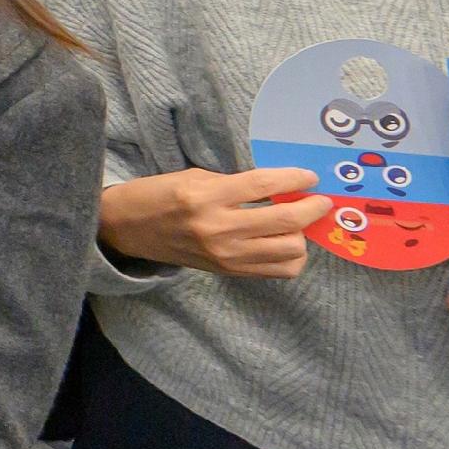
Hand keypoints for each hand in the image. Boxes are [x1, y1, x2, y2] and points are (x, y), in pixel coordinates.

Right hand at [97, 166, 329, 278]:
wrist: (128, 230)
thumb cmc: (159, 195)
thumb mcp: (194, 178)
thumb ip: (235, 184)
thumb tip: (280, 188)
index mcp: (205, 196)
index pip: (264, 185)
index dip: (295, 179)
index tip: (310, 177)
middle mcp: (218, 228)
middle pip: (286, 220)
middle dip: (312, 208)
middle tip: (320, 201)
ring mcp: (226, 255)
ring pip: (290, 249)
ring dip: (302, 234)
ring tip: (296, 223)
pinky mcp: (229, 272)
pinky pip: (279, 270)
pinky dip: (292, 257)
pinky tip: (285, 242)